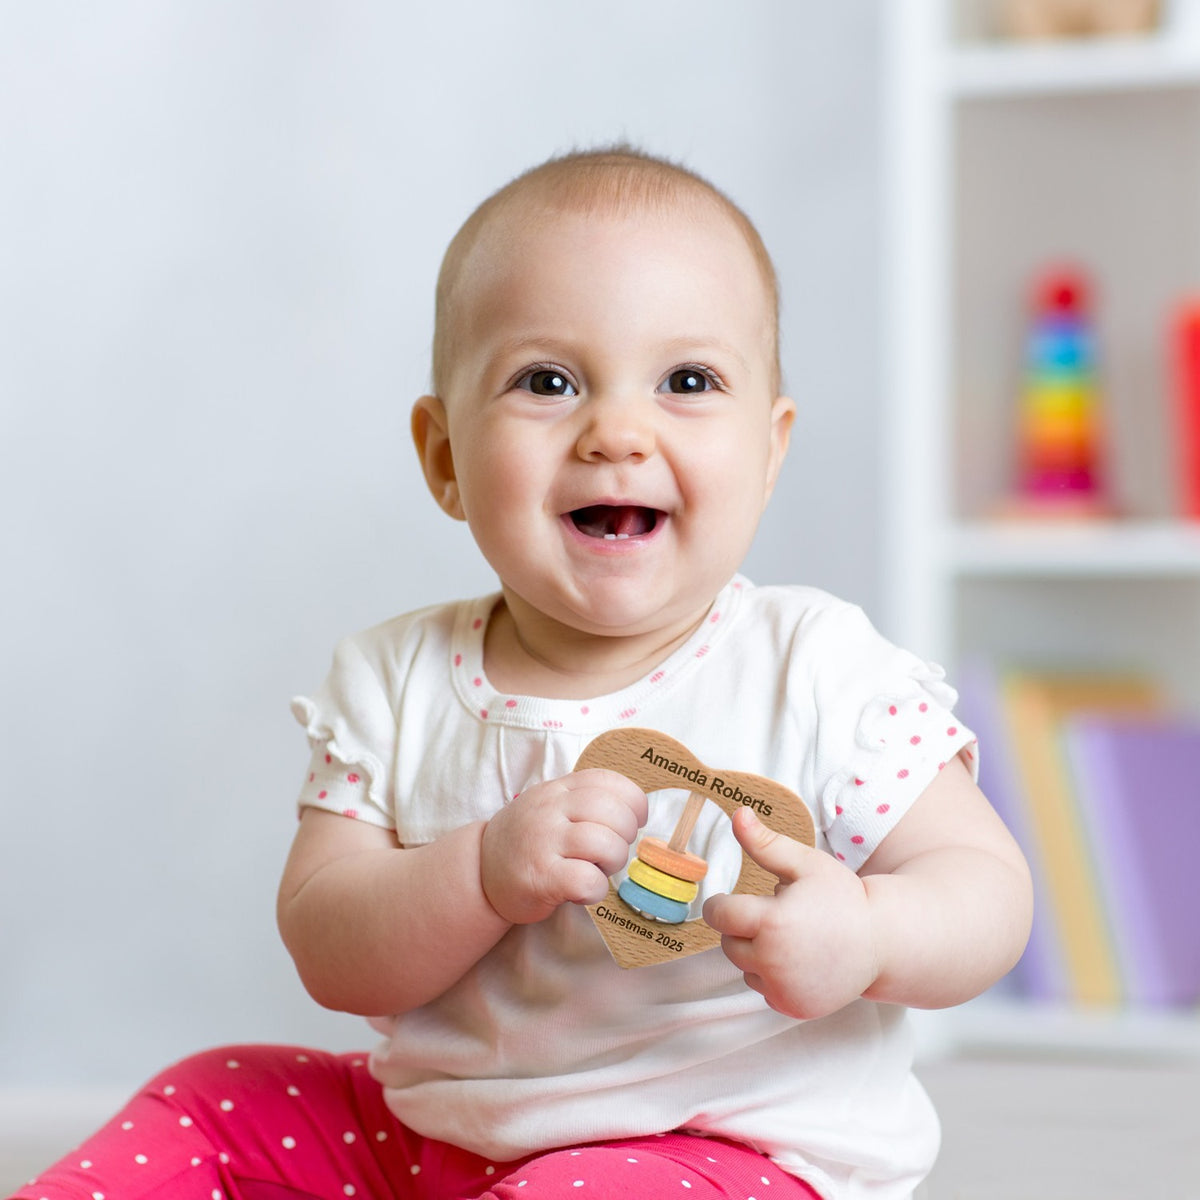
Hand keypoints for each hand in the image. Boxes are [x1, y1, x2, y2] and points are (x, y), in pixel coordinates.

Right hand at [480, 769, 647, 924]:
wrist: (480, 871)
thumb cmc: (528, 840)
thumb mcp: (551, 806)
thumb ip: (584, 800)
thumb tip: (634, 809)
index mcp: (559, 789)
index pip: (608, 781)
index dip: (633, 803)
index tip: (633, 821)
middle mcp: (551, 809)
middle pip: (613, 811)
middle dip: (626, 835)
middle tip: (611, 851)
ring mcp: (544, 841)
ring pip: (605, 844)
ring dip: (612, 862)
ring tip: (597, 869)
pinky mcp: (541, 876)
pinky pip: (587, 880)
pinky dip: (596, 889)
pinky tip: (584, 890)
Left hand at [703, 808, 879, 1019]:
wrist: (882, 943)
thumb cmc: (843, 897)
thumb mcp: (806, 864)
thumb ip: (765, 843)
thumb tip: (738, 813)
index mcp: (771, 922)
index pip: (718, 914)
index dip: (723, 904)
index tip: (737, 900)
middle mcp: (773, 961)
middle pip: (728, 943)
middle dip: (743, 927)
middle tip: (777, 916)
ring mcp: (783, 988)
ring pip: (743, 967)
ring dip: (756, 953)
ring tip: (792, 939)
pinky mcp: (791, 1007)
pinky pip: (762, 988)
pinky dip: (772, 976)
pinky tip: (798, 961)